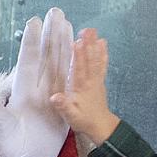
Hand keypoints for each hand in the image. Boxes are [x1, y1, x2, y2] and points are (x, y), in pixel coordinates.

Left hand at [0, 8, 74, 156]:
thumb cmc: (10, 152)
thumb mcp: (1, 133)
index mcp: (21, 94)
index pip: (27, 63)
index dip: (31, 43)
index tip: (35, 21)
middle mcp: (35, 92)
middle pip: (45, 59)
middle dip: (51, 36)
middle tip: (56, 12)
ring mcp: (49, 99)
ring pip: (59, 68)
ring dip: (64, 47)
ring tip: (69, 24)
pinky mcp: (61, 108)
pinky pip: (70, 85)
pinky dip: (76, 70)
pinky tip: (80, 55)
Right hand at [49, 28, 118, 146]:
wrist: (100, 126)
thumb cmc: (84, 120)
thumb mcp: (70, 116)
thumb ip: (63, 106)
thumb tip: (54, 97)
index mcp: (82, 88)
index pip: (80, 69)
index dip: (78, 56)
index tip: (76, 42)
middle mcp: (91, 81)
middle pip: (89, 60)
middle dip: (88, 45)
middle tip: (87, 30)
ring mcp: (96, 80)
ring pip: (96, 60)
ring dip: (95, 46)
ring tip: (94, 32)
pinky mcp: (100, 80)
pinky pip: (101, 64)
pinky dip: (102, 53)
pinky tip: (102, 43)